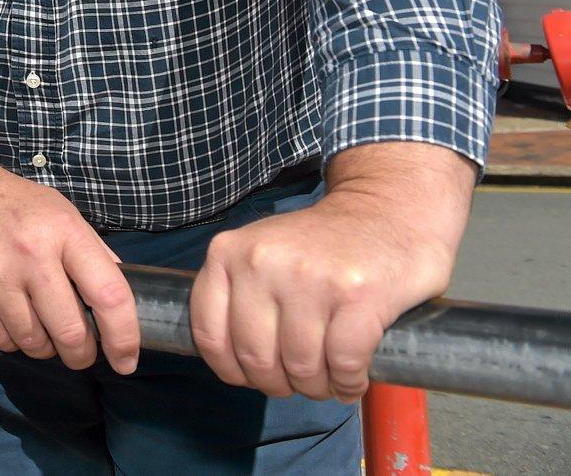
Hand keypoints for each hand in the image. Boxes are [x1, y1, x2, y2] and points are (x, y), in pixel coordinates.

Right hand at [0, 127, 138, 372]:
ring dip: (43, 347)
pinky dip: (10, 340)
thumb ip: (90, 250)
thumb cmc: (7, 200)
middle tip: (79, 354)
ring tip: (40, 332)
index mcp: (62, 231)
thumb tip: (118, 295)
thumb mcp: (58, 210)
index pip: (109, 295)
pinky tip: (10, 322)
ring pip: (33, 341)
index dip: (124, 337)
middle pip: (70, 332)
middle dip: (80, 354)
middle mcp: (30, 254)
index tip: (126, 360)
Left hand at [189, 143, 473, 401]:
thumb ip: (236, 292)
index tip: (251, 378)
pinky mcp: (359, 296)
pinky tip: (352, 381)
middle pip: (257, 358)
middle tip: (298, 383)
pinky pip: (344, 364)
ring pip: (301, 366)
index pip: (210, 334)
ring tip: (327, 382)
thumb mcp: (259, 251)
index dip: (231, 370)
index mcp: (228, 252)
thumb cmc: (320, 244)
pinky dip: (349, 383)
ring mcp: (310, 278)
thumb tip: (228, 363)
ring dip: (317, 388)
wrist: (387, 211)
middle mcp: (263, 262)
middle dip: (278, 384)